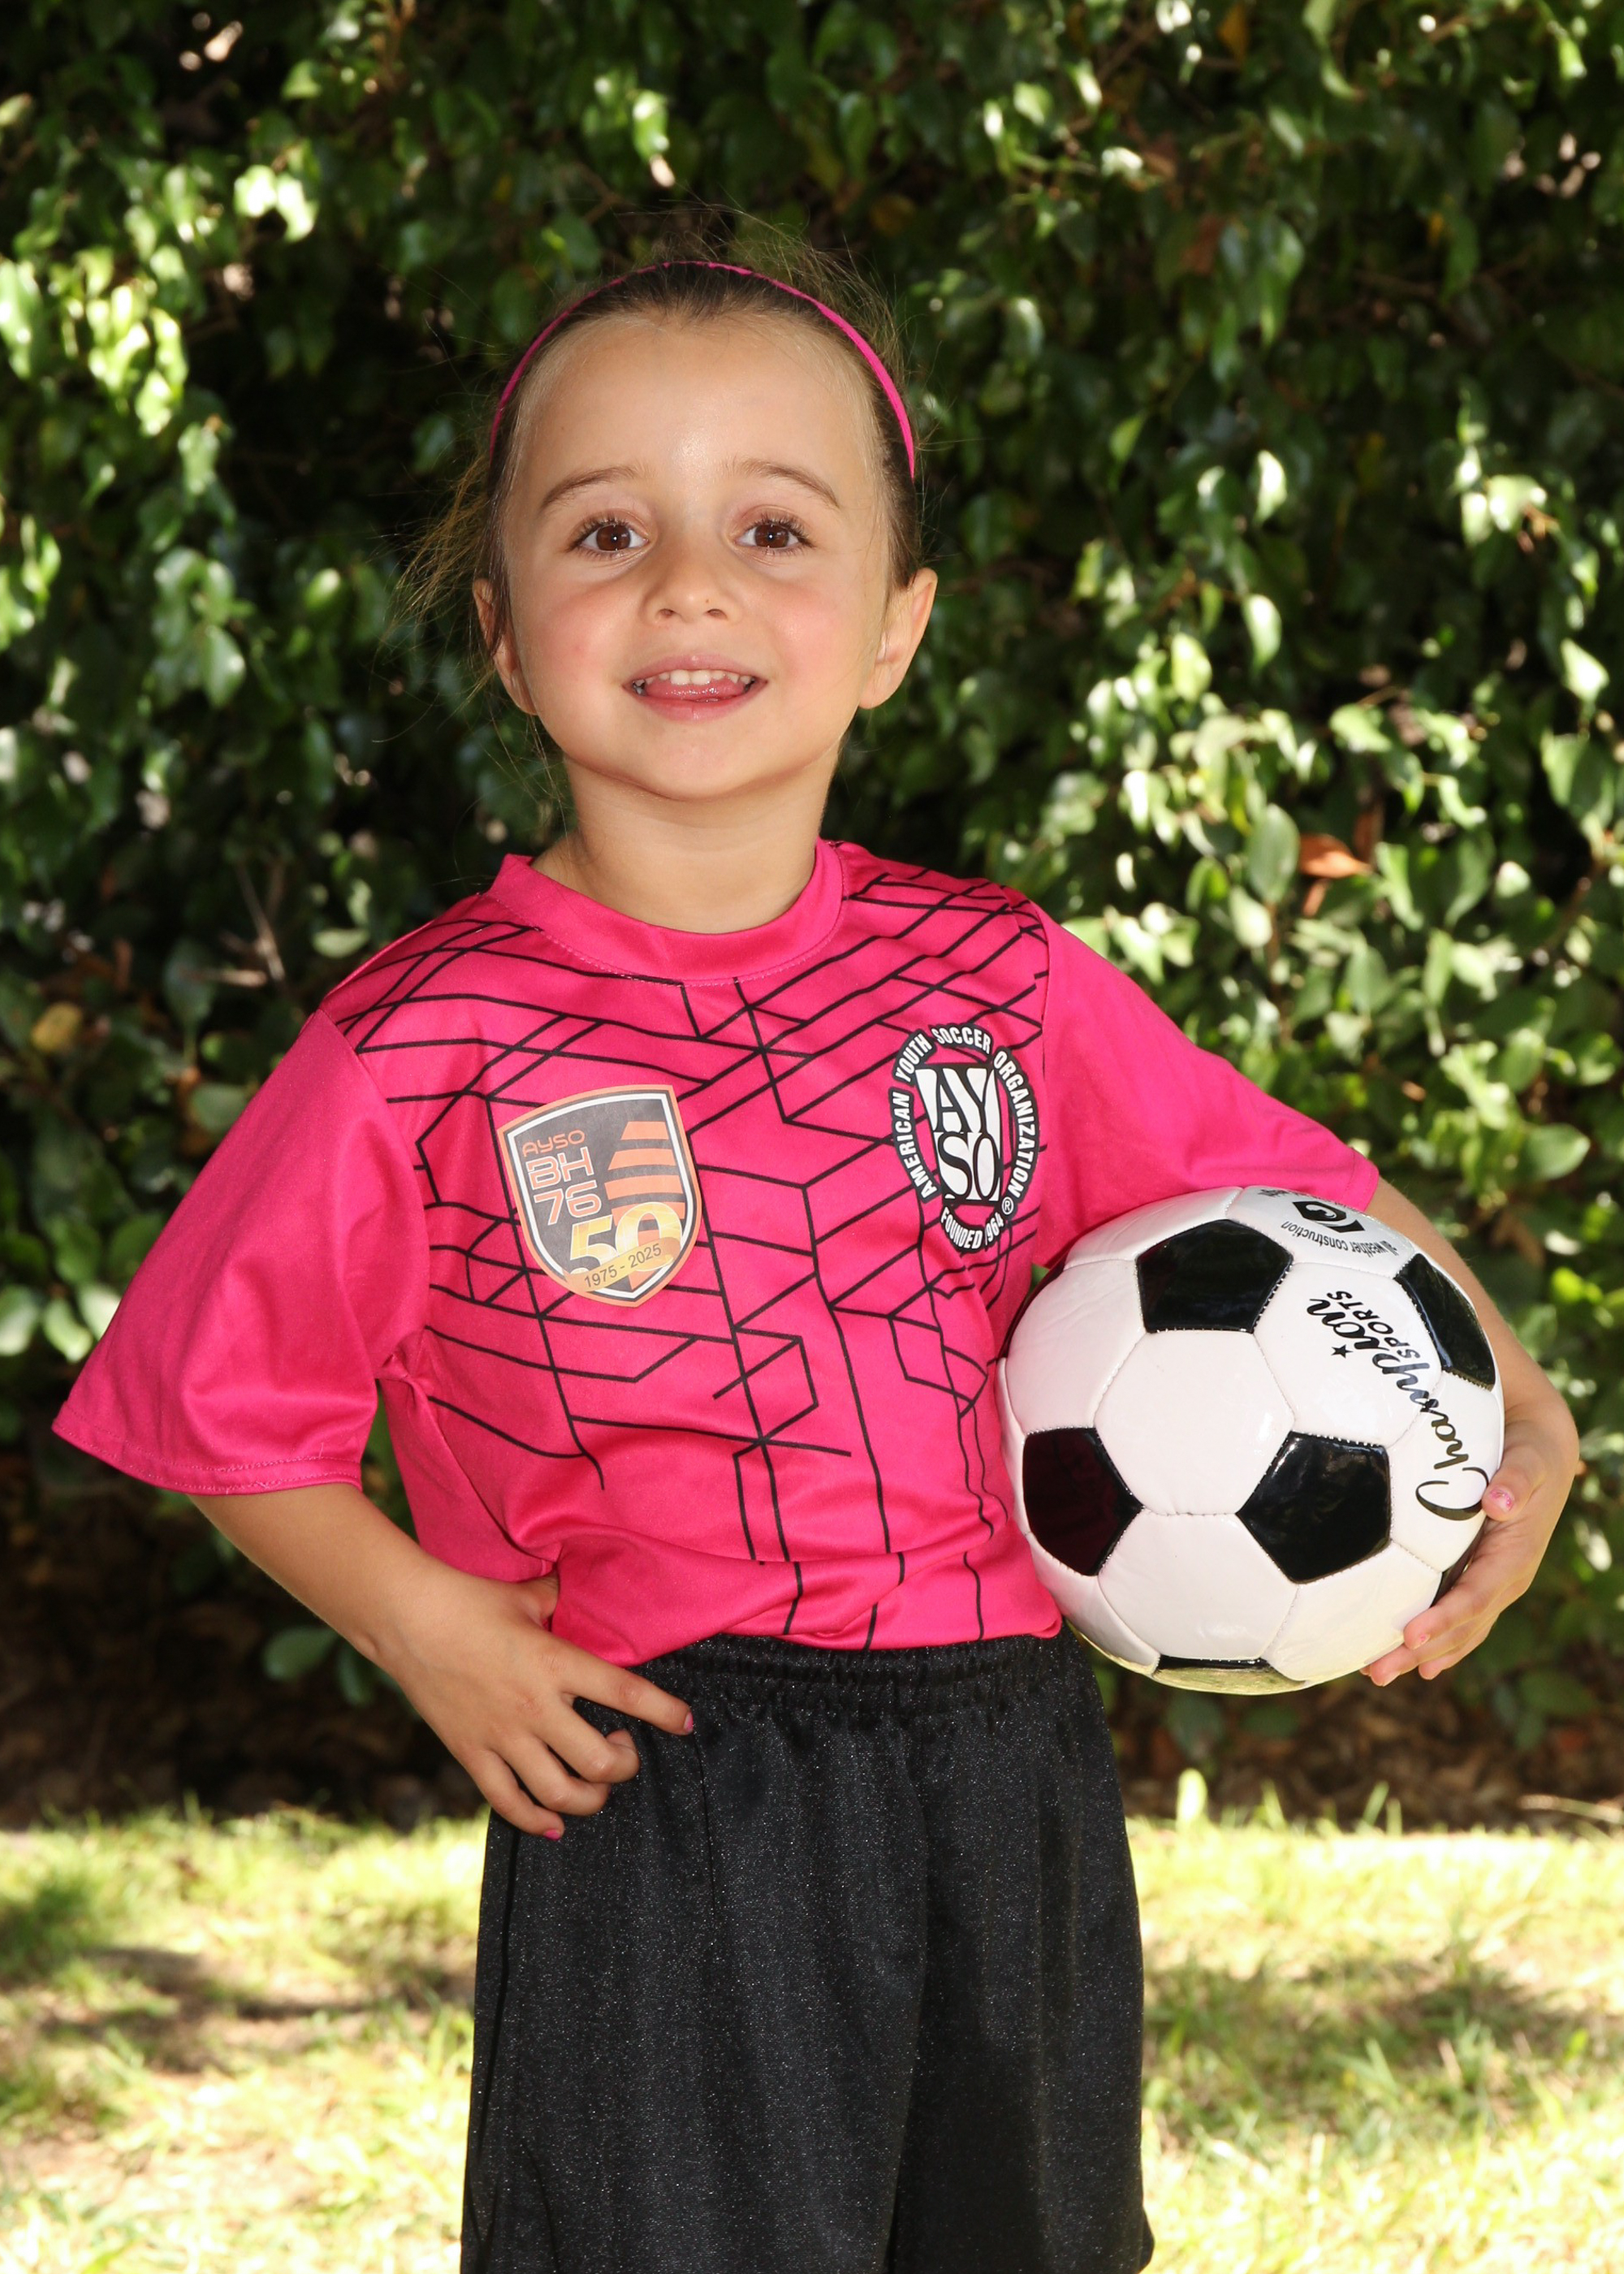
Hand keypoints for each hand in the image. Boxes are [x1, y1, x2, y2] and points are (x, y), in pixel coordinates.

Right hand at [380, 1562, 692, 1836]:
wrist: (406, 1619)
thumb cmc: (470, 1600)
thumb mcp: (527, 1596)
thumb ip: (562, 1600)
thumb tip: (583, 1590)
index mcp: (556, 1662)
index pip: (627, 1694)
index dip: (665, 1713)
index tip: (685, 1723)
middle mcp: (535, 1706)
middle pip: (600, 1762)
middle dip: (625, 1765)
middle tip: (624, 1750)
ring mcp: (502, 1735)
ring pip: (561, 1794)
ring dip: (590, 1799)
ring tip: (596, 1786)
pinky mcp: (471, 1754)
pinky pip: (509, 1803)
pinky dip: (536, 1821)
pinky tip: (553, 1823)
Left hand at [1365, 1393, 1579, 1685]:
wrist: (1541, 1454)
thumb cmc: (1531, 1454)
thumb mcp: (1530, 1461)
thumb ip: (1516, 1481)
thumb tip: (1499, 1501)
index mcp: (1514, 1558)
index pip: (1476, 1596)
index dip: (1445, 1618)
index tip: (1410, 1634)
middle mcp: (1503, 1581)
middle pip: (1461, 1626)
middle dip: (1420, 1651)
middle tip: (1375, 1672)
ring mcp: (1490, 1584)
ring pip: (1455, 1630)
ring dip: (1417, 1654)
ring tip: (1374, 1674)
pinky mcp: (1475, 1578)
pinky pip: (1453, 1617)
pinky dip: (1429, 1640)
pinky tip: (1401, 1656)